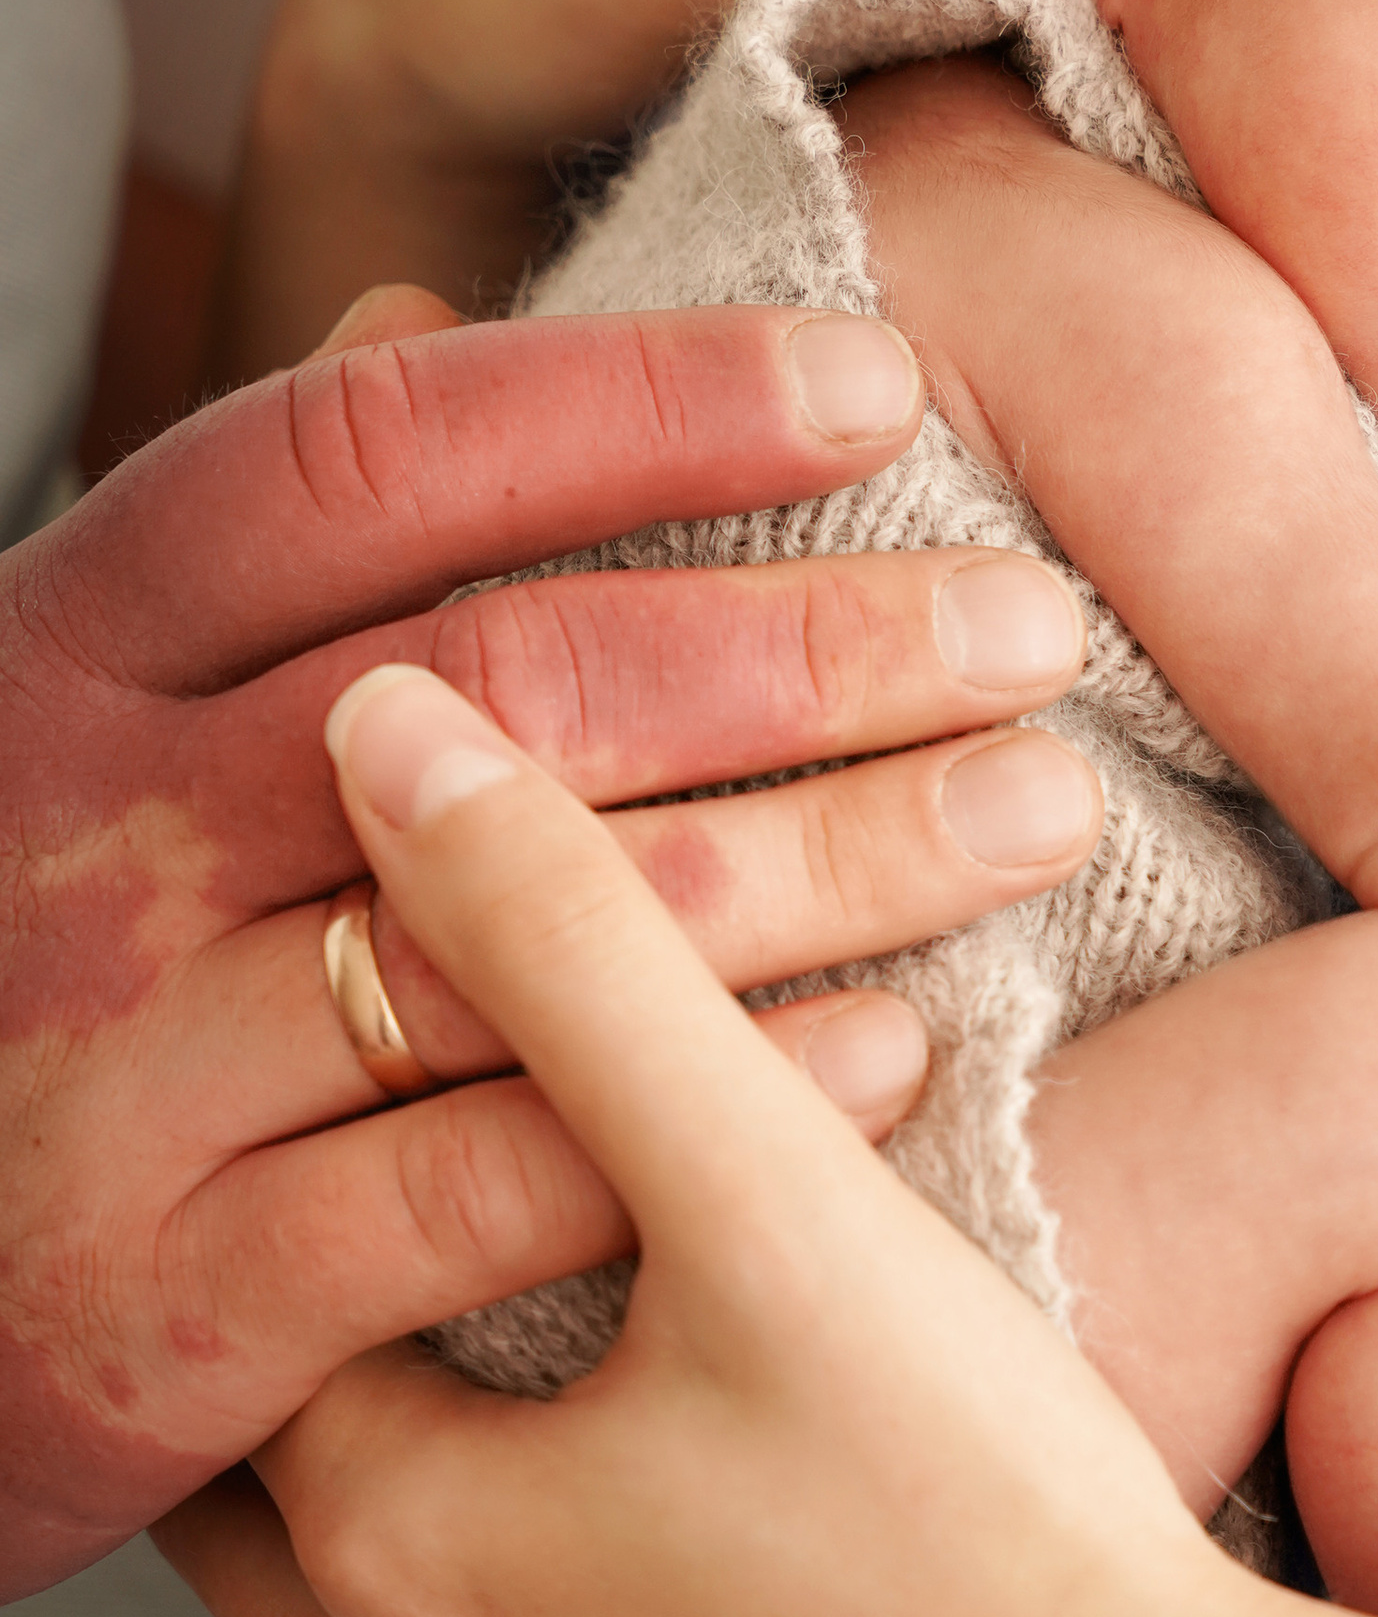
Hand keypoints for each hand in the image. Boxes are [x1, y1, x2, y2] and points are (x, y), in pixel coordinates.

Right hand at [2, 285, 1104, 1598]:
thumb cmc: (3, 957)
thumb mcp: (72, 719)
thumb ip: (251, 552)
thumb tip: (413, 315)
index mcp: (68, 647)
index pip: (371, 461)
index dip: (637, 402)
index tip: (878, 383)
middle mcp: (90, 828)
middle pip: (503, 683)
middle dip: (806, 640)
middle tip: (1035, 627)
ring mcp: (121, 1066)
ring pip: (529, 934)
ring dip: (822, 858)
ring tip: (1032, 809)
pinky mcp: (168, 1301)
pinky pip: (483, 1185)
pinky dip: (708, 1108)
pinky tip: (896, 1054)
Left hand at [157, 663, 1377, 1616]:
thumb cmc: (981, 1519)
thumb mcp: (769, 1195)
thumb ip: (578, 950)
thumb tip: (393, 741)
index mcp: (397, 1548)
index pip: (260, 1329)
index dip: (330, 1203)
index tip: (404, 1121)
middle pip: (302, 1513)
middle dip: (363, 1370)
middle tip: (463, 1244)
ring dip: (494, 1519)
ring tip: (612, 1384)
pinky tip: (756, 1566)